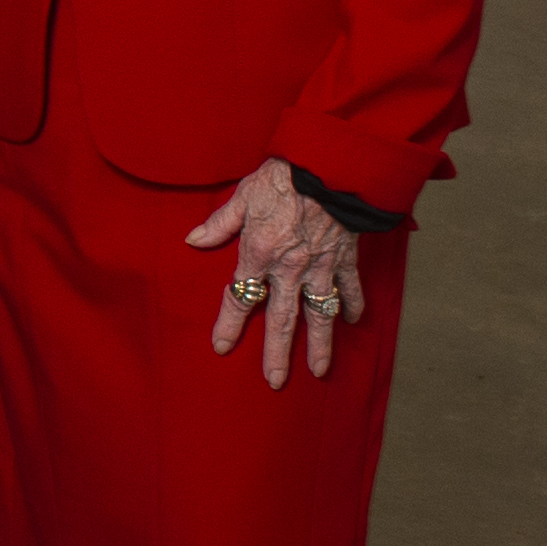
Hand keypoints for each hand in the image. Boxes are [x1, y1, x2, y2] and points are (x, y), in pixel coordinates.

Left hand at [183, 159, 362, 386]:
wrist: (327, 164)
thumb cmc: (281, 176)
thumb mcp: (242, 196)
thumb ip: (220, 223)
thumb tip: (193, 240)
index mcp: (259, 252)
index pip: (240, 297)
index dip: (229, 323)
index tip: (222, 346)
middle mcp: (290, 267)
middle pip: (282, 319)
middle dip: (278, 353)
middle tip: (275, 381)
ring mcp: (321, 266)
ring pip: (320, 314)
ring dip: (320, 344)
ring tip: (320, 370)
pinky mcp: (345, 257)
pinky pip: (349, 287)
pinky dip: (353, 304)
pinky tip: (353, 321)